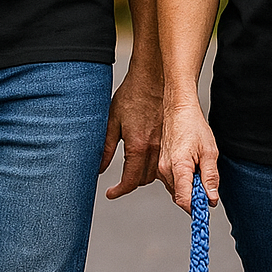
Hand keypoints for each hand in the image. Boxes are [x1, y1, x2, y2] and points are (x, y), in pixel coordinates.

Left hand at [100, 61, 162, 198]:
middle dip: (131, 183)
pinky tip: (147, 160)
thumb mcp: (112, 121)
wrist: (153, 78)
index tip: (111, 193)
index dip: (119, 191)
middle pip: (144, 180)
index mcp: (137, 146)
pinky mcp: (172, 138)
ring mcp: (165, 144)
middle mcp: (154, 148)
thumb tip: (99, 168)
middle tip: (120, 182)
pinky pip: (165, 161)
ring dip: (145, 176)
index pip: (130, 181)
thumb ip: (105, 148)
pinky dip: (156, 166)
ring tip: (134, 172)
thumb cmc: (131, 96)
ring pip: (157, 173)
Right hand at [158, 100, 218, 213]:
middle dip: (195, 197)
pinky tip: (192, 168)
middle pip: (180, 197)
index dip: (196, 207)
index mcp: (178, 167)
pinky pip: (173, 182)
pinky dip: (184, 181)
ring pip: (176, 190)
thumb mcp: (210, 152)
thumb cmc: (193, 127)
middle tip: (208, 185)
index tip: (207, 205)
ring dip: (189, 188)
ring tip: (199, 170)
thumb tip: (212, 199)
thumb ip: (210, 177)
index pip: (184, 200)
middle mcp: (165, 170)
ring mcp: (161, 168)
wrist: (179, 111)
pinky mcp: (161, 166)